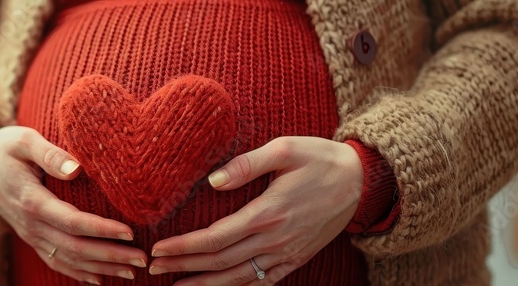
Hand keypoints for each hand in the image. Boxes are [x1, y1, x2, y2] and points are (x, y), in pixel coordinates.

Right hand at [0, 126, 146, 283]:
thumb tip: (76, 169)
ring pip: (68, 259)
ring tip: (132, 272)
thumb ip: (49, 154)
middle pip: (75, 247)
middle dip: (111, 256)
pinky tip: (99, 278)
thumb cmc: (4, 147)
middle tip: (143, 259)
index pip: (72, 222)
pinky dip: (78, 273)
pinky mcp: (30, 237)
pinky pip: (55, 261)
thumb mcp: (23, 140)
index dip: (102, 230)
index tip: (130, 232)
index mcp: (31, 200)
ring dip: (101, 268)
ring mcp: (29, 234)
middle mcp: (30, 224)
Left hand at [147, 137, 363, 284]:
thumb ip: (247, 164)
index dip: (183, 247)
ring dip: (205, 285)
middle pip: (219, 262)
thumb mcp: (285, 149)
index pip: (214, 239)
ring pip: (238, 278)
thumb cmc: (321, 159)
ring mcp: (286, 254)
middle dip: (183, 267)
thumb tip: (214, 180)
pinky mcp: (296, 259)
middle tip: (154, 268)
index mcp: (267, 213)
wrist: (364, 182)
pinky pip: (263, 282)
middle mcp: (274, 240)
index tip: (158, 249)